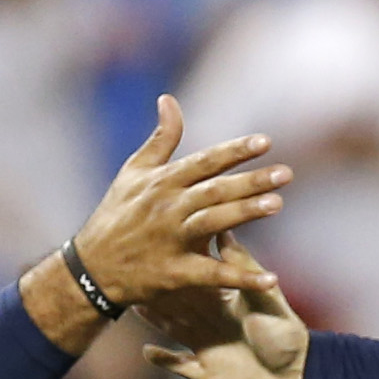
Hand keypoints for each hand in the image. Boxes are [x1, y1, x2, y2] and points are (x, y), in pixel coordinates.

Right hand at [70, 96, 290, 306]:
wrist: (93, 267)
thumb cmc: (118, 214)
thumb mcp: (134, 172)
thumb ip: (161, 138)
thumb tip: (169, 99)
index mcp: (163, 182)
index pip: (204, 162)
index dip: (234, 151)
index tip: (265, 142)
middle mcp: (169, 207)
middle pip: (214, 190)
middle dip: (250, 181)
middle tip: (286, 173)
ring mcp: (172, 240)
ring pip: (213, 223)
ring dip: (245, 213)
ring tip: (277, 204)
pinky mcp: (175, 273)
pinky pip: (213, 275)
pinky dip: (241, 278)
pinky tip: (271, 279)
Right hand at [146, 257, 310, 378]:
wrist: (298, 378)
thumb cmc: (287, 336)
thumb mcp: (265, 298)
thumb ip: (244, 268)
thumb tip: (226, 230)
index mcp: (226, 303)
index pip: (197, 277)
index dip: (178, 262)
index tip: (157, 243)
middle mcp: (213, 323)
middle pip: (178, 302)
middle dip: (157, 288)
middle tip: (132, 269)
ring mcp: (208, 348)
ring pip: (173, 329)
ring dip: (154, 318)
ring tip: (132, 303)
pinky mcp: (207, 374)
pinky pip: (178, 365)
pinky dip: (163, 359)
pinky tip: (146, 350)